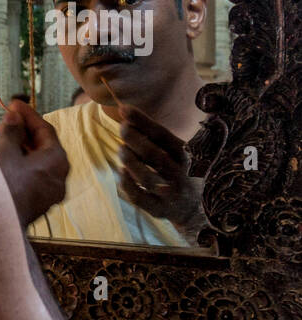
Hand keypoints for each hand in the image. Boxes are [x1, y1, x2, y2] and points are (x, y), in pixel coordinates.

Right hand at [0, 99, 69, 226]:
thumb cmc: (3, 185)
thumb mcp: (6, 152)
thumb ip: (12, 131)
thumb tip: (15, 116)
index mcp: (57, 160)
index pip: (45, 129)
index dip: (28, 114)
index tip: (13, 104)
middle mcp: (60, 176)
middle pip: (45, 146)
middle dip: (26, 131)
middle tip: (8, 119)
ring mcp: (51, 192)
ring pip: (39, 163)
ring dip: (23, 148)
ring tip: (4, 138)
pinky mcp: (39, 203)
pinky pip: (34, 177)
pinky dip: (23, 164)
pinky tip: (7, 160)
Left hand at [115, 102, 205, 239]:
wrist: (196, 209)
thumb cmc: (180, 171)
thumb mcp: (177, 152)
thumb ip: (156, 137)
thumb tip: (127, 116)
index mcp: (189, 157)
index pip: (163, 135)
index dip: (142, 121)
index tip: (124, 108)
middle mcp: (183, 176)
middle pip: (153, 155)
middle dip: (133, 138)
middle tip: (122, 128)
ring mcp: (171, 195)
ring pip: (145, 177)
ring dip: (129, 160)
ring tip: (122, 149)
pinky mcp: (160, 210)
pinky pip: (139, 197)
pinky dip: (127, 183)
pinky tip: (122, 172)